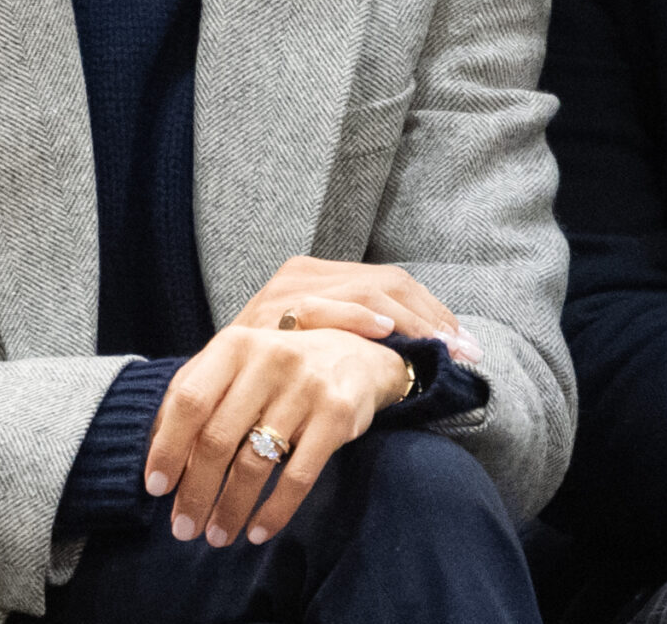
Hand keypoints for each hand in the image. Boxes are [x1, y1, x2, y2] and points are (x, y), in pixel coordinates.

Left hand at [143, 325, 413, 550]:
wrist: (357, 355)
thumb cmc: (280, 367)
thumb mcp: (238, 363)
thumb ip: (197, 392)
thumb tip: (153, 447)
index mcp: (235, 345)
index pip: (188, 401)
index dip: (167, 448)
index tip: (156, 489)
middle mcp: (269, 359)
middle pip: (217, 439)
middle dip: (195, 492)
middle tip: (184, 528)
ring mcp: (306, 386)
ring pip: (254, 463)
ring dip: (231, 509)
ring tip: (218, 536)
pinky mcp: (337, 414)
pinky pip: (298, 475)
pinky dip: (275, 511)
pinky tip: (259, 531)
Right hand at [232, 255, 481, 363]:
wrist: (199, 392)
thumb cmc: (266, 376)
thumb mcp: (315, 350)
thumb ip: (356, 344)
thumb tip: (431, 355)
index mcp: (319, 276)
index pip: (392, 283)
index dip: (433, 313)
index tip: (467, 346)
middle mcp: (303, 275)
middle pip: (388, 283)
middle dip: (432, 320)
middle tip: (466, 352)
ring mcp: (285, 293)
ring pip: (364, 290)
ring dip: (410, 321)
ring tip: (440, 346)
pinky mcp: (268, 317)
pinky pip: (320, 308)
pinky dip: (354, 317)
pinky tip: (383, 330)